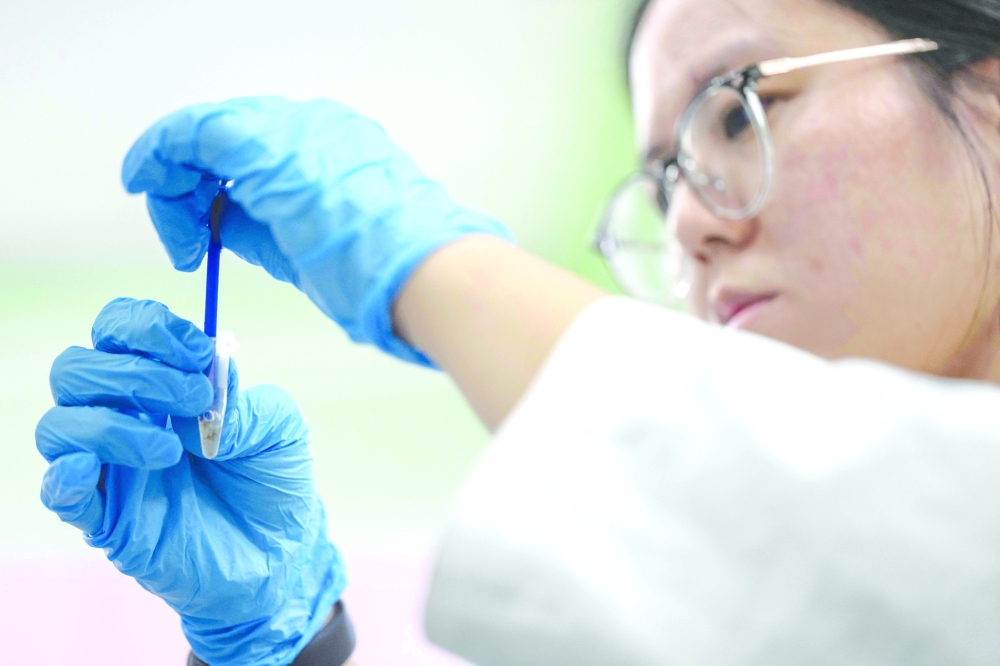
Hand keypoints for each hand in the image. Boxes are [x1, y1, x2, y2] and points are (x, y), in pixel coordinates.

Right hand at [35, 297, 345, 665]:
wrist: (282, 554)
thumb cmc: (274, 482)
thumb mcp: (280, 427)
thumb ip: (243, 399)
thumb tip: (196, 395)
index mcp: (161, 382)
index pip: (118, 329)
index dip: (147, 328)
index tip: (197, 352)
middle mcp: (124, 416)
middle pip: (76, 368)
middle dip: (134, 373)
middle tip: (194, 399)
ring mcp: (111, 468)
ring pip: (60, 423)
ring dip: (112, 424)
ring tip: (174, 450)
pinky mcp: (107, 519)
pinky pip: (58, 490)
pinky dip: (68, 474)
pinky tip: (101, 468)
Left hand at [121, 96, 513, 365]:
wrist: (426, 274)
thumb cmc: (392, 278)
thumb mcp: (331, 248)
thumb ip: (280, 227)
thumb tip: (231, 229)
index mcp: (342, 149)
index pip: (259, 153)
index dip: (221, 190)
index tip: (203, 230)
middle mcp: (317, 126)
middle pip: (229, 140)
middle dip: (193, 188)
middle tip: (184, 240)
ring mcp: (294, 130)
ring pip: (207, 134)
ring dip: (177, 184)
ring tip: (178, 238)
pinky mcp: (264, 145)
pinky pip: (191, 133)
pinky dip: (158, 155)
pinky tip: (144, 183)